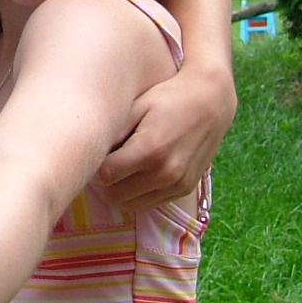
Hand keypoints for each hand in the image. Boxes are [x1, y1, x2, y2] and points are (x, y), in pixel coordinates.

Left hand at [95, 59, 235, 209]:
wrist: (212, 101)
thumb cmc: (168, 97)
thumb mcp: (137, 106)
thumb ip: (113, 131)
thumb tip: (90, 152)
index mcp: (150, 150)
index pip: (104, 176)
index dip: (93, 167)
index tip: (93, 154)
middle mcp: (165, 172)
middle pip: (114, 196)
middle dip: (101, 184)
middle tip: (100, 164)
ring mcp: (177, 184)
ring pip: (130, 205)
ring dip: (118, 191)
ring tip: (117, 168)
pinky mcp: (185, 189)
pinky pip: (149, 204)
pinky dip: (136, 194)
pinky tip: (135, 173)